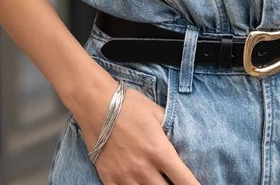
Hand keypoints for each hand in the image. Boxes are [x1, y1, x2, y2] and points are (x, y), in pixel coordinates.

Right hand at [72, 70, 200, 184]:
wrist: (95, 103)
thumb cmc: (128, 104)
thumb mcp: (157, 113)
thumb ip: (170, 131)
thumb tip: (180, 143)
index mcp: (159, 151)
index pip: (184, 181)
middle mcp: (143, 168)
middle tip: (174, 181)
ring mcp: (125, 176)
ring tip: (156, 182)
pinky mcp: (109, 179)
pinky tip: (139, 184)